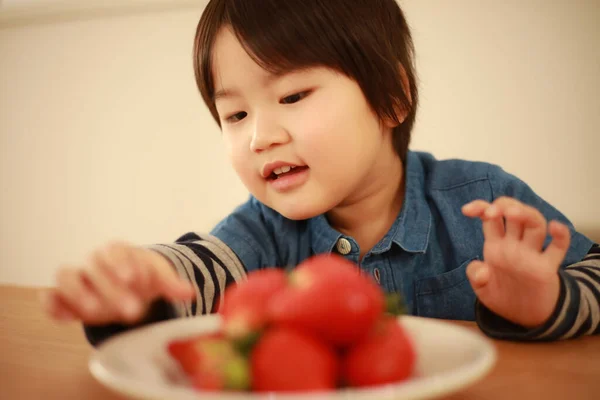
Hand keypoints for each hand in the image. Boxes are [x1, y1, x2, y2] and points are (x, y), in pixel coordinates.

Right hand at [41, 242, 193, 324]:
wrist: (129, 286)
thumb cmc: (143, 278)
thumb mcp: (159, 278)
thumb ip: (172, 284)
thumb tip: (189, 292)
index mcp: (117, 251)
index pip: (115, 250)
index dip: (121, 262)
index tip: (134, 278)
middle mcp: (94, 261)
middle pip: (95, 268)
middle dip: (111, 289)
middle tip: (132, 310)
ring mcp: (78, 279)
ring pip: (67, 277)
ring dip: (78, 293)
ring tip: (95, 312)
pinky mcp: (66, 298)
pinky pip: (52, 298)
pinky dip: (53, 305)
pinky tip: (64, 316)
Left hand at [462, 197, 570, 327]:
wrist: (523, 318)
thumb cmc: (502, 297)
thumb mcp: (482, 288)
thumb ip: (476, 275)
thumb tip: (481, 271)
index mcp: (496, 245)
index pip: (491, 218)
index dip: (480, 208)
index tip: (466, 210)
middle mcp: (514, 245)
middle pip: (514, 214)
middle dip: (504, 206)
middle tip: (491, 212)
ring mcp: (532, 254)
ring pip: (535, 224)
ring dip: (526, 214)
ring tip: (512, 213)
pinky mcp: (547, 267)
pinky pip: (558, 248)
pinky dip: (561, 236)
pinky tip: (556, 228)